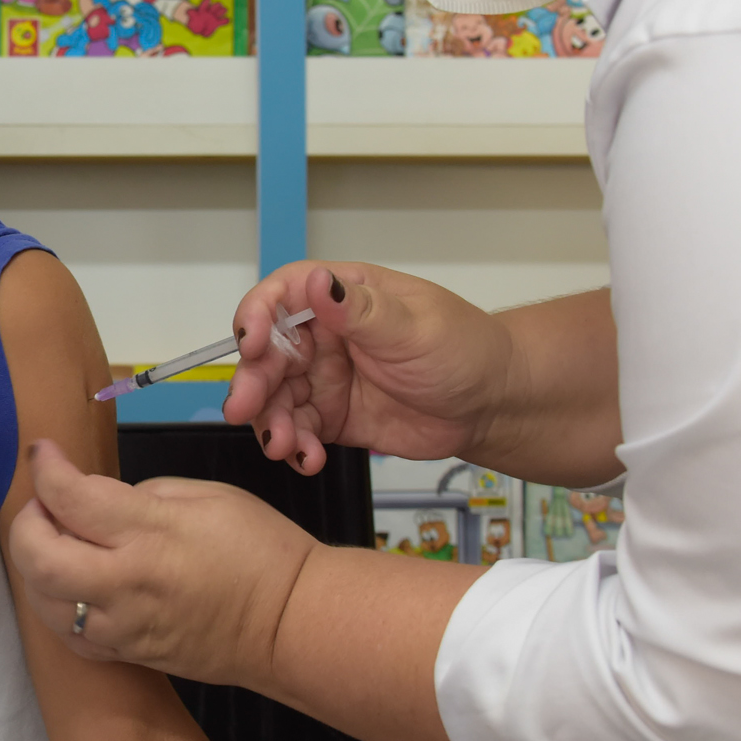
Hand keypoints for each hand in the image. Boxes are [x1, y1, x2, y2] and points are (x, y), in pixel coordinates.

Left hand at [6, 442, 313, 693]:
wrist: (291, 625)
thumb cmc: (260, 548)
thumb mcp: (205, 495)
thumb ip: (140, 495)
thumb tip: (98, 506)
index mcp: (150, 533)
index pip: (70, 498)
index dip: (45, 467)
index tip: (43, 452)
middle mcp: (127, 584)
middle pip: (38, 559)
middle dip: (25, 523)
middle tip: (44, 505)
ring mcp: (124, 628)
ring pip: (44, 604)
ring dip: (35, 567)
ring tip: (55, 544)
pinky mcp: (129, 656)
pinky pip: (72, 637)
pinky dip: (58, 607)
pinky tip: (72, 587)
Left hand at [183, 0, 230, 37]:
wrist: (198, 27)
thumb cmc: (194, 21)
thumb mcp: (191, 18)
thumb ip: (191, 14)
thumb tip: (188, 11)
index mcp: (202, 10)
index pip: (204, 5)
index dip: (206, 2)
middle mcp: (209, 12)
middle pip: (214, 7)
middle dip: (216, 6)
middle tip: (219, 4)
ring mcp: (213, 17)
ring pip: (219, 12)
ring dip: (222, 11)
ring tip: (224, 9)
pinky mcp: (216, 23)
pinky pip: (222, 21)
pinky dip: (225, 21)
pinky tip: (227, 20)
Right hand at [225, 262, 515, 475]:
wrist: (493, 406)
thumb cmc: (465, 351)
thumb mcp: (414, 327)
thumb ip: (360, 310)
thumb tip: (315, 282)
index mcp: (341, 296)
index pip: (282, 296)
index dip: (257, 315)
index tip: (253, 342)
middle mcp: (324, 335)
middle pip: (267, 353)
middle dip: (253, 381)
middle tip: (247, 408)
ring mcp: (324, 378)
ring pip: (275, 397)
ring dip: (270, 421)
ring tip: (285, 445)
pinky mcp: (331, 418)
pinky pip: (297, 431)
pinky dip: (294, 447)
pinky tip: (307, 459)